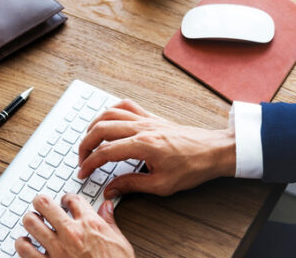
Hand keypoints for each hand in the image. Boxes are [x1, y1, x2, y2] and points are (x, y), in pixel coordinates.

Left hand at [17, 194, 133, 257]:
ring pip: (31, 223)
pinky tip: (25, 244)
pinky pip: (25, 250)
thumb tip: (106, 208)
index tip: (65, 202)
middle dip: (41, 202)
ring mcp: (57, 249)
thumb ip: (110, 222)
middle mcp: (71, 233)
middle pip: (44, 204)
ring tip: (33, 223)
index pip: (72, 199)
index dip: (67, 198)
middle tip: (42, 206)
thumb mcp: (120, 243)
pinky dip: (22, 244)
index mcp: (90, 225)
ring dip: (30, 221)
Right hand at [78, 99, 235, 198]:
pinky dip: (112, 110)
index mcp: (143, 145)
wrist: (214, 151)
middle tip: (81, 160)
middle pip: (101, 129)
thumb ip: (132, 185)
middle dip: (85, 144)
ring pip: (110, 113)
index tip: (83, 173)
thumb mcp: (162, 185)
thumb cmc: (193, 167)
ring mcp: (147, 119)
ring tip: (89, 141)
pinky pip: (126, 106)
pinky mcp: (152, 117)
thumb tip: (111, 190)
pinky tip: (107, 120)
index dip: (89, 164)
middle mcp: (142, 128)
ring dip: (94, 126)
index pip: (105, 152)